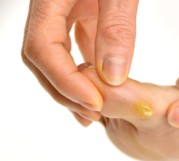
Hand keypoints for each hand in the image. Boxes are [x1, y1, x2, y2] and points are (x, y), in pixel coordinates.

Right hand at [22, 0, 137, 125]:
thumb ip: (115, 29)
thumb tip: (112, 77)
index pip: (42, 49)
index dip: (66, 82)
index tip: (96, 103)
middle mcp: (51, 9)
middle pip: (43, 59)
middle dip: (67, 91)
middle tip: (95, 113)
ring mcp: (65, 11)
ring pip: (59, 56)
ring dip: (74, 85)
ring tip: (95, 110)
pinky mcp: (82, 13)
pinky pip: (77, 46)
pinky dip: (87, 70)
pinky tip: (100, 86)